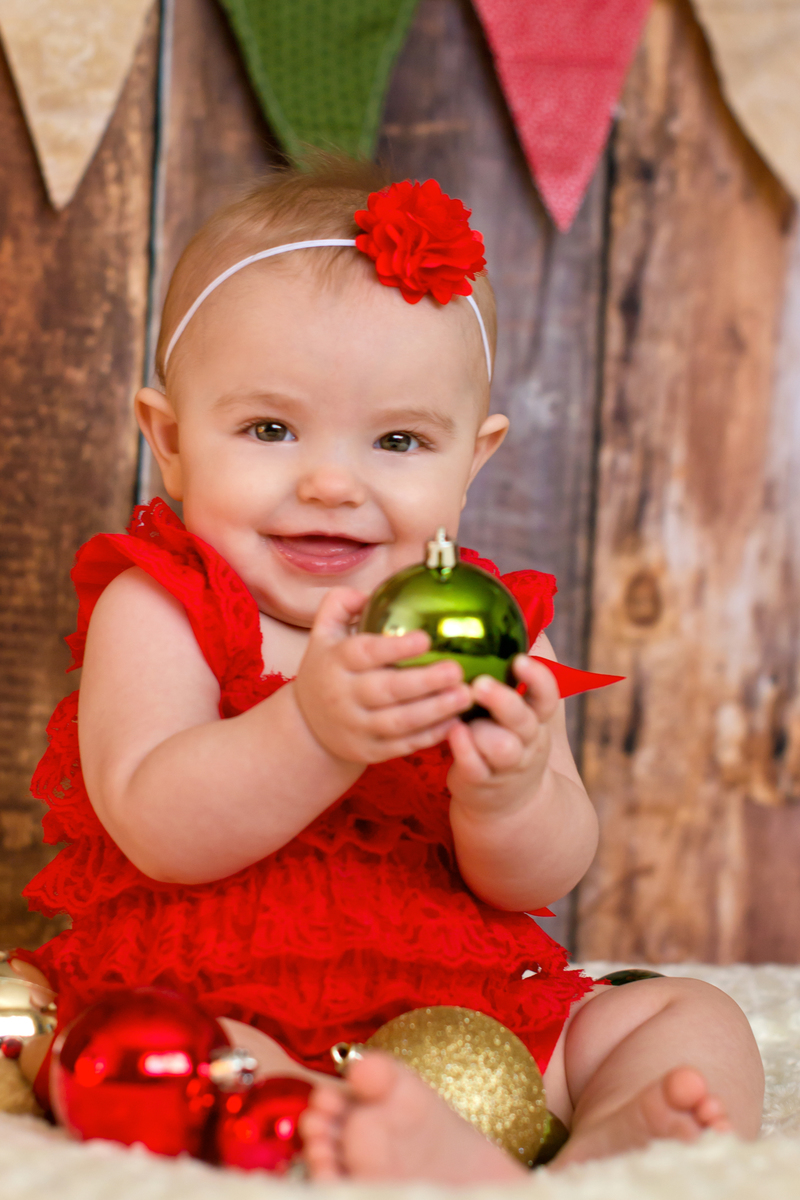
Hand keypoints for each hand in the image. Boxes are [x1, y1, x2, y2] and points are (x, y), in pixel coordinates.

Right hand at [294, 587, 472, 763]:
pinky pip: (404, 744)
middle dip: (424, 681)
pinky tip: (455, 721)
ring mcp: (357, 727)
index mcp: (335, 661)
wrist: (308, 726)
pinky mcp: (371, 751)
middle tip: (457, 670)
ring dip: (435, 710)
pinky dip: (431, 735)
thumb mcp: (322, 634)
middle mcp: (344, 696)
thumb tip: (370, 591)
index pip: (364, 653)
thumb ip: (340, 604)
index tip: (425, 639)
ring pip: (400, 722)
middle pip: (386, 690)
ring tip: (465, 695)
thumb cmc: (327, 670)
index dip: (394, 648)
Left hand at [447, 655, 560, 817]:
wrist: (508, 801)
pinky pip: (475, 768)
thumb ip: (515, 665)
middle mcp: (526, 740)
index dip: (538, 677)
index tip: (521, 659)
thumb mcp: (519, 704)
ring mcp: (504, 764)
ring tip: (462, 715)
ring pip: (503, 749)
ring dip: (484, 731)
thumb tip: (513, 606)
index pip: (547, 694)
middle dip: (505, 702)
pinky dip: (464, 751)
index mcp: (535, 715)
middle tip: (481, 685)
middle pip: (524, 721)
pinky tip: (450, 732)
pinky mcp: (481, 781)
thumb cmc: (505, 734)